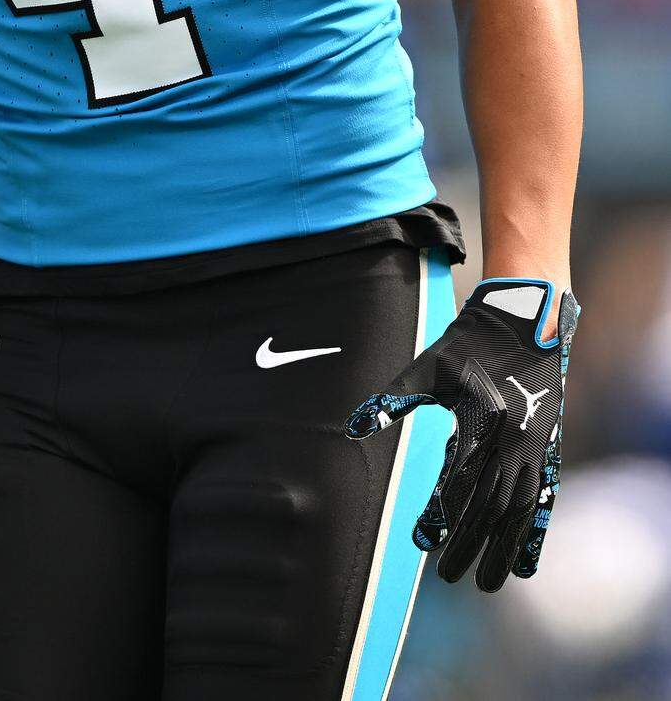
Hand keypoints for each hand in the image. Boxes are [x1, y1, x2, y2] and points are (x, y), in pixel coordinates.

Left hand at [346, 278, 577, 591]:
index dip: (441, 513)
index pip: (459, 478)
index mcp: (481, 416)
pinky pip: (542, 499)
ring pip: (518, 508)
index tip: (422, 543)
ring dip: (501, 548)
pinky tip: (523, 563)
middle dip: (468, 542)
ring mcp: (535, 444)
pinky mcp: (548, 448)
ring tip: (484, 583)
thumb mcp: (428, 366)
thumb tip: (352, 427)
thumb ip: (393, 400)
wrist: (526, 317)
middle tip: (448, 576)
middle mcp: (513, 436)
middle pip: (489, 502)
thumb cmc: (468, 342)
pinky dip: (533, 533)